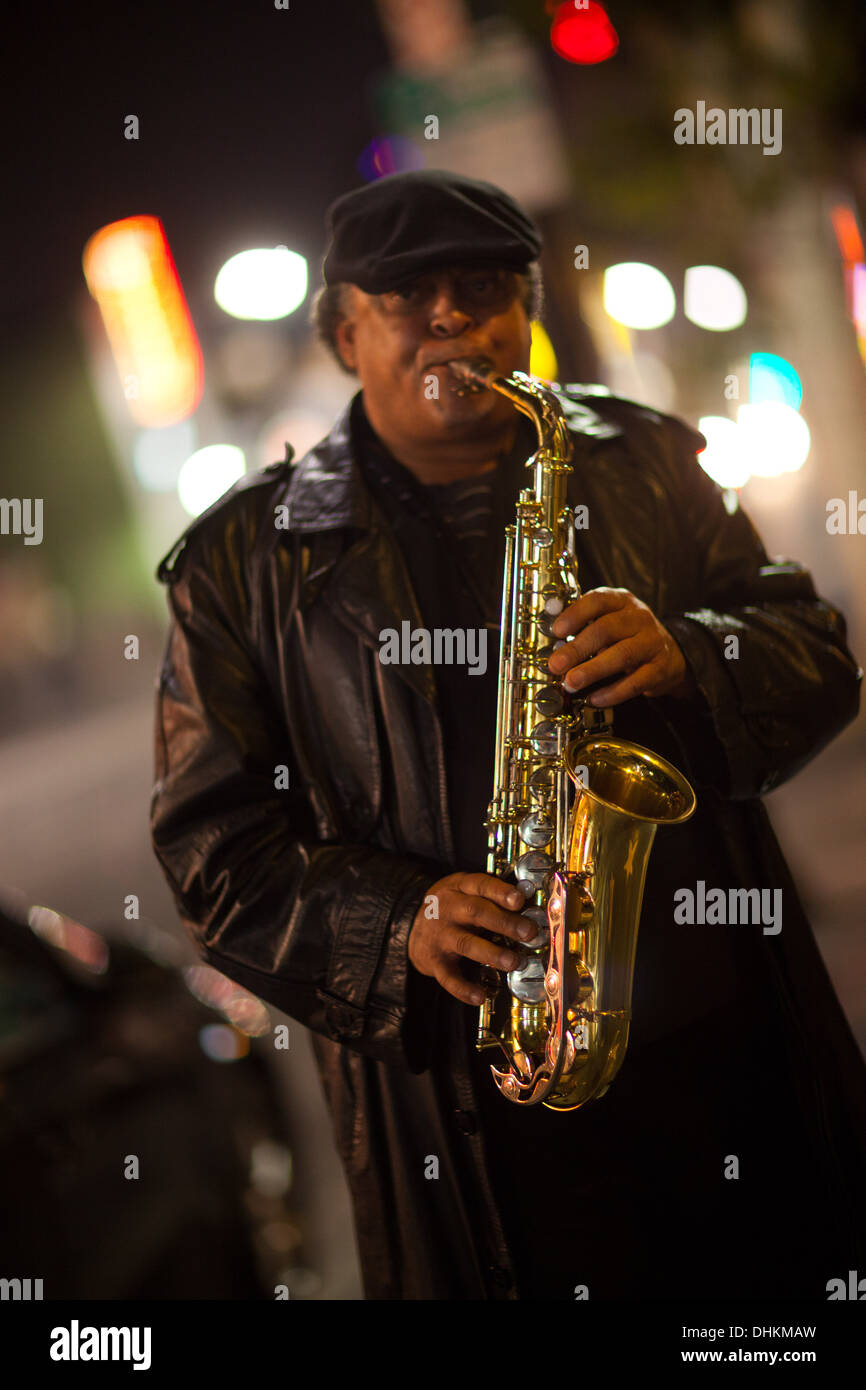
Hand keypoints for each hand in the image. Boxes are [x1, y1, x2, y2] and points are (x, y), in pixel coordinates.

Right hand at [408, 872, 533, 1005]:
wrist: (412, 925)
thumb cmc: (453, 907)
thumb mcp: (468, 892)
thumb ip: (495, 898)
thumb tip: (530, 908)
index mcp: (460, 887)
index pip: (481, 885)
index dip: (500, 892)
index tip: (519, 899)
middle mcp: (448, 908)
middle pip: (476, 912)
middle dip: (504, 922)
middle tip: (528, 932)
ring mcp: (440, 935)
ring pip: (465, 943)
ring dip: (491, 953)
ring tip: (514, 962)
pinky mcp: (434, 960)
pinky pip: (448, 976)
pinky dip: (463, 988)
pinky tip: (480, 995)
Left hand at [547, 587, 695, 705]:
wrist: (671, 653)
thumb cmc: (629, 636)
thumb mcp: (609, 620)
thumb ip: (583, 627)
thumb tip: (554, 644)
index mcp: (622, 601)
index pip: (598, 600)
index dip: (576, 614)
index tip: (557, 630)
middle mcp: (639, 618)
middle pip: (606, 629)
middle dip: (577, 648)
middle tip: (556, 664)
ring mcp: (652, 642)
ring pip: (622, 655)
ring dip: (592, 670)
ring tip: (571, 683)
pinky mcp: (659, 669)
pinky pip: (635, 682)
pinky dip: (613, 692)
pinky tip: (594, 698)